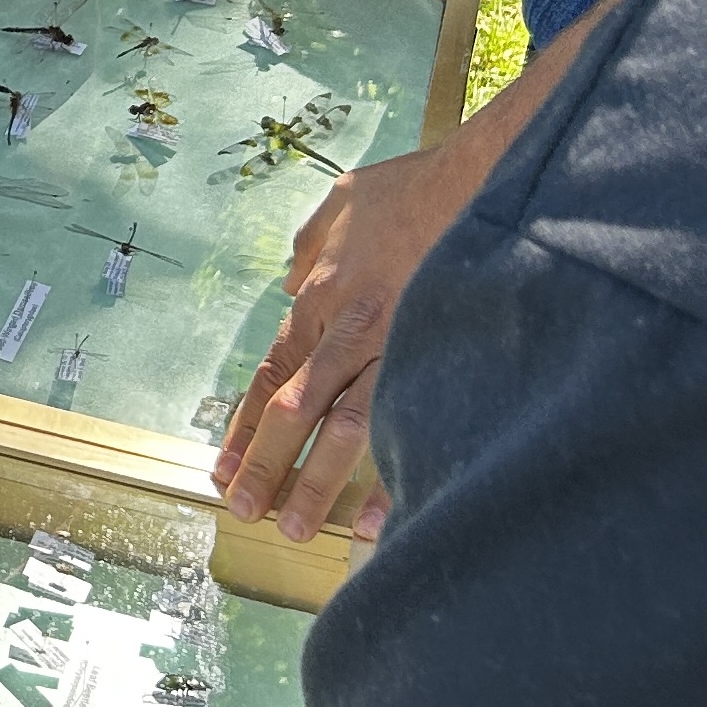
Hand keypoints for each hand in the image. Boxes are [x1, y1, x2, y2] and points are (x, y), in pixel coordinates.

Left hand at [217, 119, 493, 535]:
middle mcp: (348, 329)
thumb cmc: (415, 188)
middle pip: (294, 409)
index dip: (243, 424)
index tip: (222, 467)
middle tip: (242, 511)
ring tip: (294, 528)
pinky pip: (406, 425)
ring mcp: (392, 347)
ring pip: (343, 428)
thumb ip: (311, 246)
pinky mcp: (436, 357)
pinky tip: (374, 519)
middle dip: (264, 465)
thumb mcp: (344, 202)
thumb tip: (292, 278)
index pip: (272, 374)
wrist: (484, 178)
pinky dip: (390, 477)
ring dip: (314, 483)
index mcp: (321, 298)